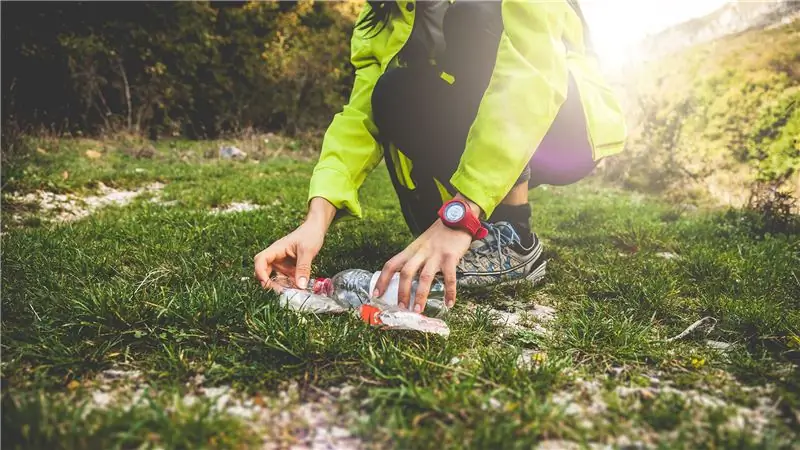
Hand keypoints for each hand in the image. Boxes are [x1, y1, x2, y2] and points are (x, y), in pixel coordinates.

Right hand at [254, 197, 334, 290]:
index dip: (260, 273)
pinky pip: (284, 277)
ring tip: (290, 292)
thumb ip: (303, 268)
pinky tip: (296, 288)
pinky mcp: (287, 266)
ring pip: (274, 276)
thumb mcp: (308, 251)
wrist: (316, 229)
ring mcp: (281, 262)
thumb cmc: (310, 235)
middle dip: (268, 283)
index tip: (266, 284)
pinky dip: (288, 284)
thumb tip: (300, 286)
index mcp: (276, 249)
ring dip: (279, 285)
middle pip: (263, 270)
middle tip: (280, 292)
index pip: (260, 260)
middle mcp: (276, 256)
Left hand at [373, 194, 480, 311]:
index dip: (382, 280)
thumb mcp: (420, 245)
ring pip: (424, 277)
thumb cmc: (438, 235)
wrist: (456, 219)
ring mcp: (435, 255)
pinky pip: (449, 278)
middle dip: (402, 292)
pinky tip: (449, 303)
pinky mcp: (450, 257)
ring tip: (418, 309)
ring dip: (420, 295)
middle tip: (401, 307)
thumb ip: (414, 259)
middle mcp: (420, 253)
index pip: (391, 265)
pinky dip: (449, 292)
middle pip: (406, 273)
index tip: (376, 294)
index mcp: (410, 250)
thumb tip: (406, 281)